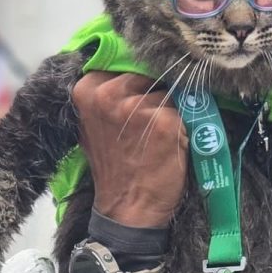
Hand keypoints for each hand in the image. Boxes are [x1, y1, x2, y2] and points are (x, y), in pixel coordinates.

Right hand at [71, 69, 187, 226]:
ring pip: (168, 93)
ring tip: (158, 139)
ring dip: (171, 112)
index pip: (124, 63)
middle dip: (154, 95)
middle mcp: (108, 93)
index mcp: (86, 88)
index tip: (137, 104)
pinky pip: (185, 111)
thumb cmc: (115, 167)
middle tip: (147, 128)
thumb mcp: (96, 125)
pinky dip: (185, 128)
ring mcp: (137, 107)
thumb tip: (134, 66)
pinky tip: (172, 146)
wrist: (128, 209)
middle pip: (148, 74)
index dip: (138, 82)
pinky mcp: (164, 121)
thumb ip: (106, 95)